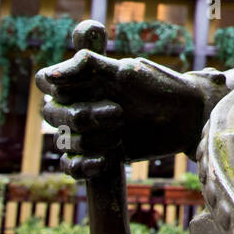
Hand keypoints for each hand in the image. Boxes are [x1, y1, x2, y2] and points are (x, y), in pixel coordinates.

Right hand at [35, 50, 205, 165]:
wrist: (188, 117)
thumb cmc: (160, 86)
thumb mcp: (128, 70)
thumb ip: (89, 66)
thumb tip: (50, 75)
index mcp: (84, 79)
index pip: (45, 82)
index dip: (52, 85)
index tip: (71, 89)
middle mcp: (81, 103)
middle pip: (52, 114)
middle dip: (82, 116)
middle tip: (118, 113)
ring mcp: (89, 131)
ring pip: (64, 141)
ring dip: (90, 140)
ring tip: (120, 136)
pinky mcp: (98, 156)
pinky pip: (71, 167)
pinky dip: (83, 166)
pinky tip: (104, 162)